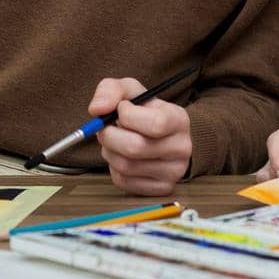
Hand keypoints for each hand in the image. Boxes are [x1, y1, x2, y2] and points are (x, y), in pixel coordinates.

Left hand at [90, 77, 193, 196]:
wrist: (162, 135)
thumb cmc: (144, 112)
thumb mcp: (131, 91)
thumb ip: (111, 90)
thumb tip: (97, 109)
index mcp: (179, 120)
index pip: (155, 123)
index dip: (128, 116)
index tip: (121, 110)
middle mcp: (182, 147)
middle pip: (135, 148)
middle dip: (110, 136)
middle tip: (107, 128)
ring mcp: (174, 171)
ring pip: (125, 166)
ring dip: (109, 152)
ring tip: (115, 142)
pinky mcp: (161, 188)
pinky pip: (124, 181)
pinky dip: (114, 169)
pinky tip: (121, 157)